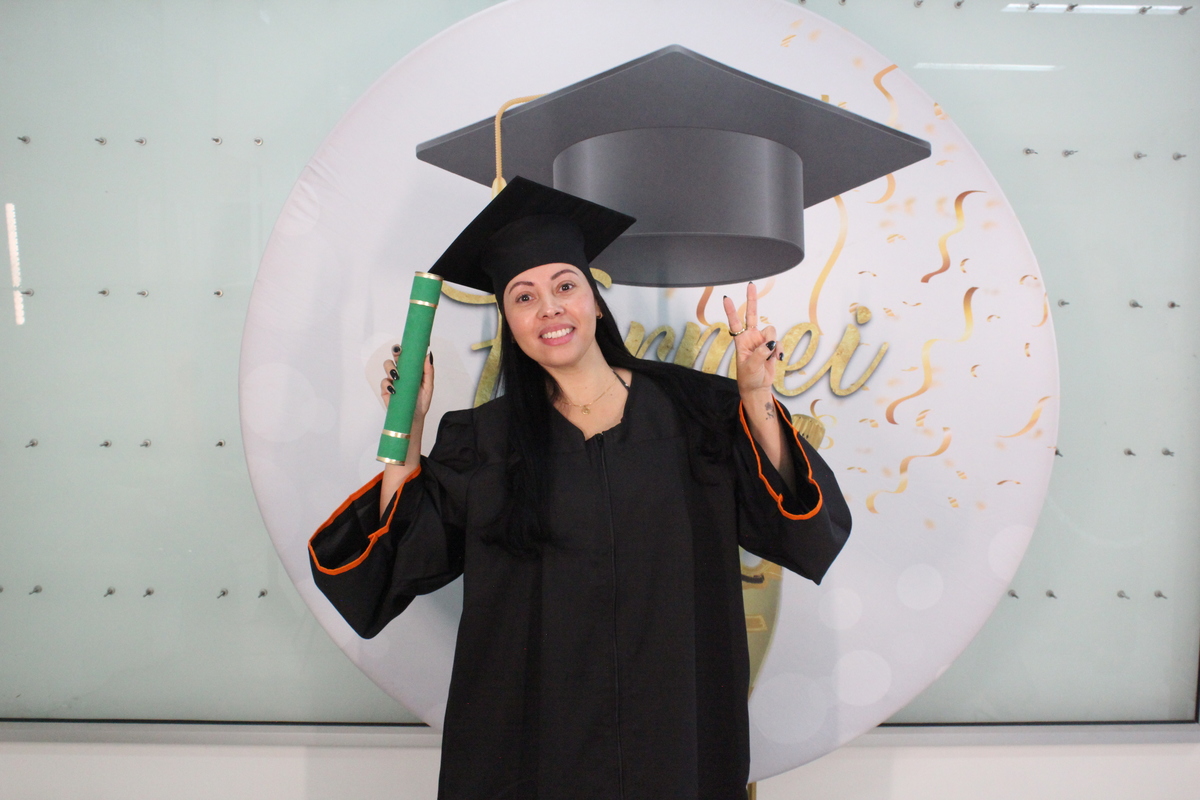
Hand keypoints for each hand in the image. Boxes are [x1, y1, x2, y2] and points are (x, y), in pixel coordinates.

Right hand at [380, 344, 434, 418]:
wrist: (414, 418)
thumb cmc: (421, 401)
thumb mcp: (428, 386)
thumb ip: (428, 372)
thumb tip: (428, 356)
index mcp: (411, 370)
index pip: (406, 355)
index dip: (405, 348)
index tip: (408, 343)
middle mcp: (401, 372)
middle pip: (395, 357)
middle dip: (396, 352)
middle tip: (399, 353)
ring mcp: (392, 380)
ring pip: (387, 366)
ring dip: (391, 368)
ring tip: (397, 375)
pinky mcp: (386, 390)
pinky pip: (384, 382)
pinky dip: (388, 384)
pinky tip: (394, 390)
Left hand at [722, 282, 780, 396]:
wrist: (758, 387)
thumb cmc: (749, 377)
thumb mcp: (751, 366)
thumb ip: (761, 352)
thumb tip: (771, 342)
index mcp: (741, 341)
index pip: (735, 323)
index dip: (731, 310)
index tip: (726, 298)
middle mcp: (751, 337)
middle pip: (752, 314)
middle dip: (752, 300)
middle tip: (751, 285)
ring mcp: (762, 340)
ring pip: (771, 331)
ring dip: (773, 343)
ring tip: (769, 356)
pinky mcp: (772, 346)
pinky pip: (779, 342)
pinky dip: (779, 350)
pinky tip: (777, 359)